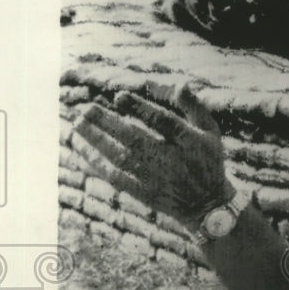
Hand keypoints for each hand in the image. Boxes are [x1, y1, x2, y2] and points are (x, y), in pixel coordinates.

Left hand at [72, 83, 228, 227]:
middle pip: (136, 139)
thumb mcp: (210, 131)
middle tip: (86, 110)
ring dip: (97, 141)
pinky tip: (82, 149)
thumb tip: (180, 83)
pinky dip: (97, 163)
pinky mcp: (143, 193)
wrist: (207, 205)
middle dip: (109, 124)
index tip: (119, 96)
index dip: (140, 108)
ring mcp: (156, 179)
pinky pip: (115, 176)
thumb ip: (194, 106)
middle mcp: (172, 161)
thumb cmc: (206, 160)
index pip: (163, 121)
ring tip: (78, 125)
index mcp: (189, 142)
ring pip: (121, 158)